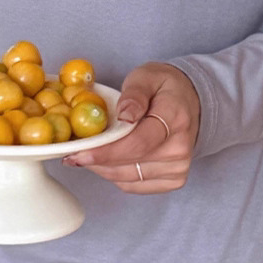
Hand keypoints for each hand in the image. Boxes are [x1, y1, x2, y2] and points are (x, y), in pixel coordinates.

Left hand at [62, 62, 199, 192]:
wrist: (189, 103)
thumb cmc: (164, 88)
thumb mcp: (147, 77)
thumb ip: (134, 94)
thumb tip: (124, 116)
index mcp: (176, 118)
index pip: (139, 143)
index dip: (107, 152)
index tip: (80, 153)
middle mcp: (180, 148)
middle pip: (130, 164)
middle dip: (97, 160)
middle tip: (72, 153)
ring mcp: (178, 167)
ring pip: (127, 178)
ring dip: (102, 168)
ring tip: (86, 154)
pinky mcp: (172, 180)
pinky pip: (133, 185)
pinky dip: (114, 175)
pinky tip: (104, 161)